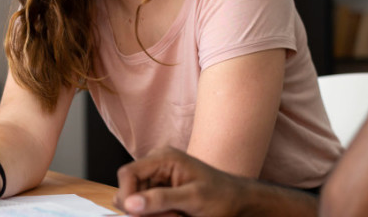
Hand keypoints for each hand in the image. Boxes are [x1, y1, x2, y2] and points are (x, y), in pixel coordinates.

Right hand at [114, 146, 254, 216]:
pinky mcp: (161, 190)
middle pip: (129, 189)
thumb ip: (160, 200)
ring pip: (136, 201)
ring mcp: (158, 177)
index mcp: (163, 157)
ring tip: (175, 216)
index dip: (127, 196)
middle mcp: (157, 164)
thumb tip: (130, 203)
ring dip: (151, 214)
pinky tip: (175, 215)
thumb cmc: (222, 197)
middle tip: (169, 216)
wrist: (239, 202)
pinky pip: (147, 206)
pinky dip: (157, 215)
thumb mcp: (193, 199)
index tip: (138, 215)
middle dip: (142, 208)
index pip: (127, 174)